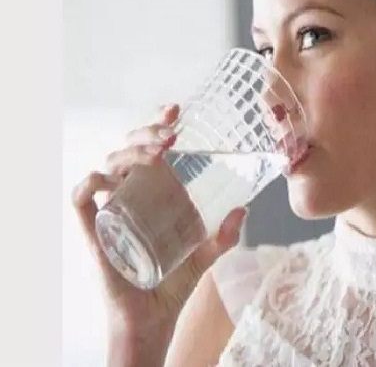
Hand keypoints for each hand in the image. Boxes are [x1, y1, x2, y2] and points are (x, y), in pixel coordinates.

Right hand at [71, 104, 246, 362]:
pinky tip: (106, 180)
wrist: (153, 315)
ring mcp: (114, 209)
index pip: (153, 149)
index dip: (158, 124)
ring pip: (109, 166)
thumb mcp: (206, 254)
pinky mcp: (96, 229)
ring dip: (128, 153)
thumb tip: (243, 210)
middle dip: (146, 133)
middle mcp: (134, 194)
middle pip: (130, 150)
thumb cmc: (174, 281)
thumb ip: (225, 235)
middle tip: (169, 135)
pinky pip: (82, 199)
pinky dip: (89, 184)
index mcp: (158, 193)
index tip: (175, 111)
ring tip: (155, 154)